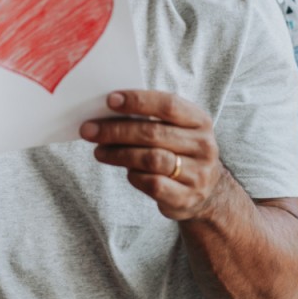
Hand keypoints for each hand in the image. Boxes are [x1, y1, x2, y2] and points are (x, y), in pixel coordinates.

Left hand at [80, 90, 224, 220]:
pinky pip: (152, 184)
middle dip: (116, 130)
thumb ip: (151, 118)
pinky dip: (134, 176)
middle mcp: (203, 145)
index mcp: (200, 120)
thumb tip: (109, 111)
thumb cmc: (180, 150)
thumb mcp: (177, 128)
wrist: (208, 192)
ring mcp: (197, 173)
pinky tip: (125, 170)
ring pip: (151, 159)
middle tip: (89, 129)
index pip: (168, 105)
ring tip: (99, 150)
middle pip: (153, 133)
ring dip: (118, 153)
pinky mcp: (186, 198)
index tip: (110, 100)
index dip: (138, 101)